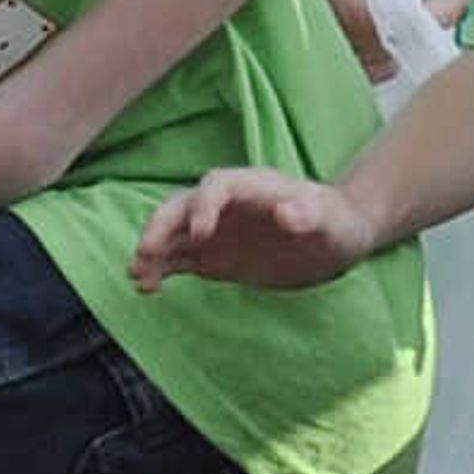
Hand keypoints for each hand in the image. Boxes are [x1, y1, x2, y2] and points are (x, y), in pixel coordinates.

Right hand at [129, 165, 377, 289]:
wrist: (332, 240)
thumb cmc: (334, 223)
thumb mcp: (329, 220)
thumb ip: (309, 214)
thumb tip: (287, 212)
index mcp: (251, 187)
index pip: (217, 186)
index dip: (204, 206)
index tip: (200, 234)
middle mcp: (224, 204)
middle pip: (181, 205)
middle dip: (161, 227)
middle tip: (147, 254)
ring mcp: (213, 229)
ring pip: (171, 233)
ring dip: (151, 251)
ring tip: (138, 278)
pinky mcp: (209, 254)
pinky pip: (176, 258)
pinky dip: (159, 269)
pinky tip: (147, 287)